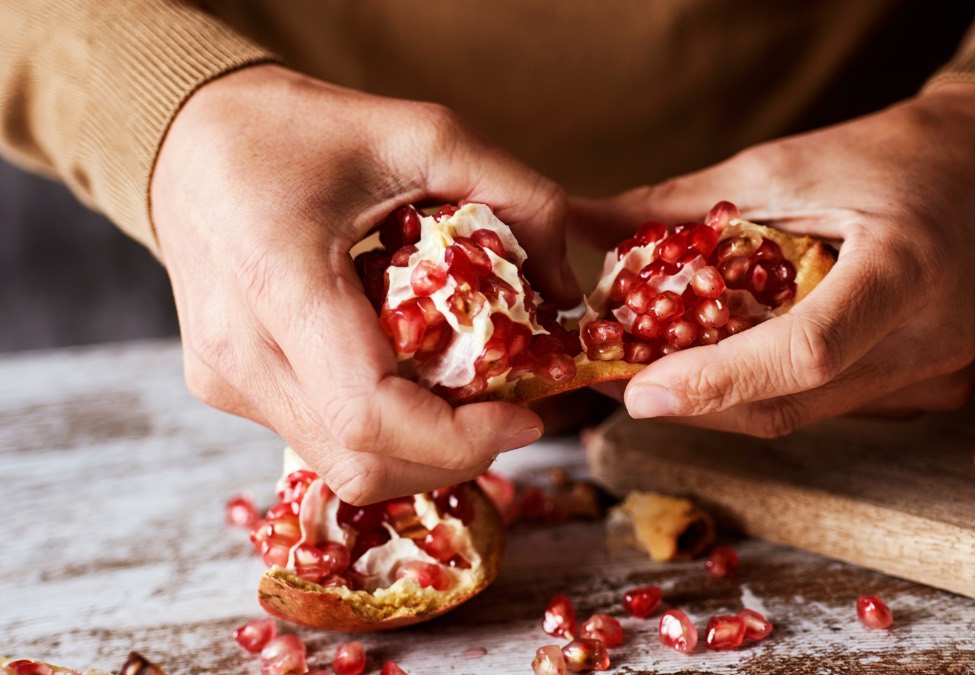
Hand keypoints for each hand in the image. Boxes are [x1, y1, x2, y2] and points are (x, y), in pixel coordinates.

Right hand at [152, 65, 575, 501]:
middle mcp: (240, 351)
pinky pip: (320, 441)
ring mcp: (226, 381)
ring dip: (423, 452)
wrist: (189, 142)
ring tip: (469, 402)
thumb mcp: (421, 133)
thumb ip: (516, 196)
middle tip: (510, 412)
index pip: (371, 414)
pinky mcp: (227, 389)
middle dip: (454, 457)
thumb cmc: (296, 130)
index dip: (460, 438)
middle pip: (362, 462)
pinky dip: (384, 433)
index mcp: (278, 282)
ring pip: (343, 467)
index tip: (525, 415)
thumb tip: (568, 290)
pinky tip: (414, 385)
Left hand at [571, 83, 974, 435]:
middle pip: (791, 403)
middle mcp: (930, 342)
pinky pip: (828, 406)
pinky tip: (727, 362)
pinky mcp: (927, 393)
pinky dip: (768, 389)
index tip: (640, 391)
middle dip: (696, 401)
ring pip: (803, 414)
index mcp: (906, 270)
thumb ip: (687, 206)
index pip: (806, 353)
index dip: (716, 381)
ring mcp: (935, 379)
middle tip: (621, 381)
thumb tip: (588, 224)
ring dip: (724, 398)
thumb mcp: (788, 163)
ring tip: (659, 366)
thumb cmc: (898, 156)